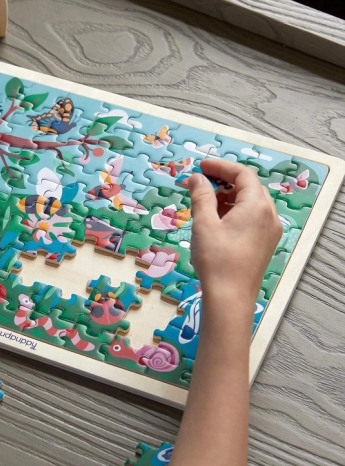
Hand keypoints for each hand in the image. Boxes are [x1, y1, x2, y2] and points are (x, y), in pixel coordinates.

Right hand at [186, 159, 282, 303]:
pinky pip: (252, 218)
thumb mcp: (204, 224)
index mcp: (257, 206)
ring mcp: (270, 231)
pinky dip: (235, 212)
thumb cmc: (216, 259)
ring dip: (228, 197)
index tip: (200, 167)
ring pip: (251, 203)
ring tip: (204, 202)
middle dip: (224, 181)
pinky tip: (216, 220)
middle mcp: (269, 215)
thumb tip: (196, 179)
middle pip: (249, 187)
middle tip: (200, 183)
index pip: (242, 175)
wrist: (230, 297)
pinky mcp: (265, 244)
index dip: (220, 167)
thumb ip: (201, 196)